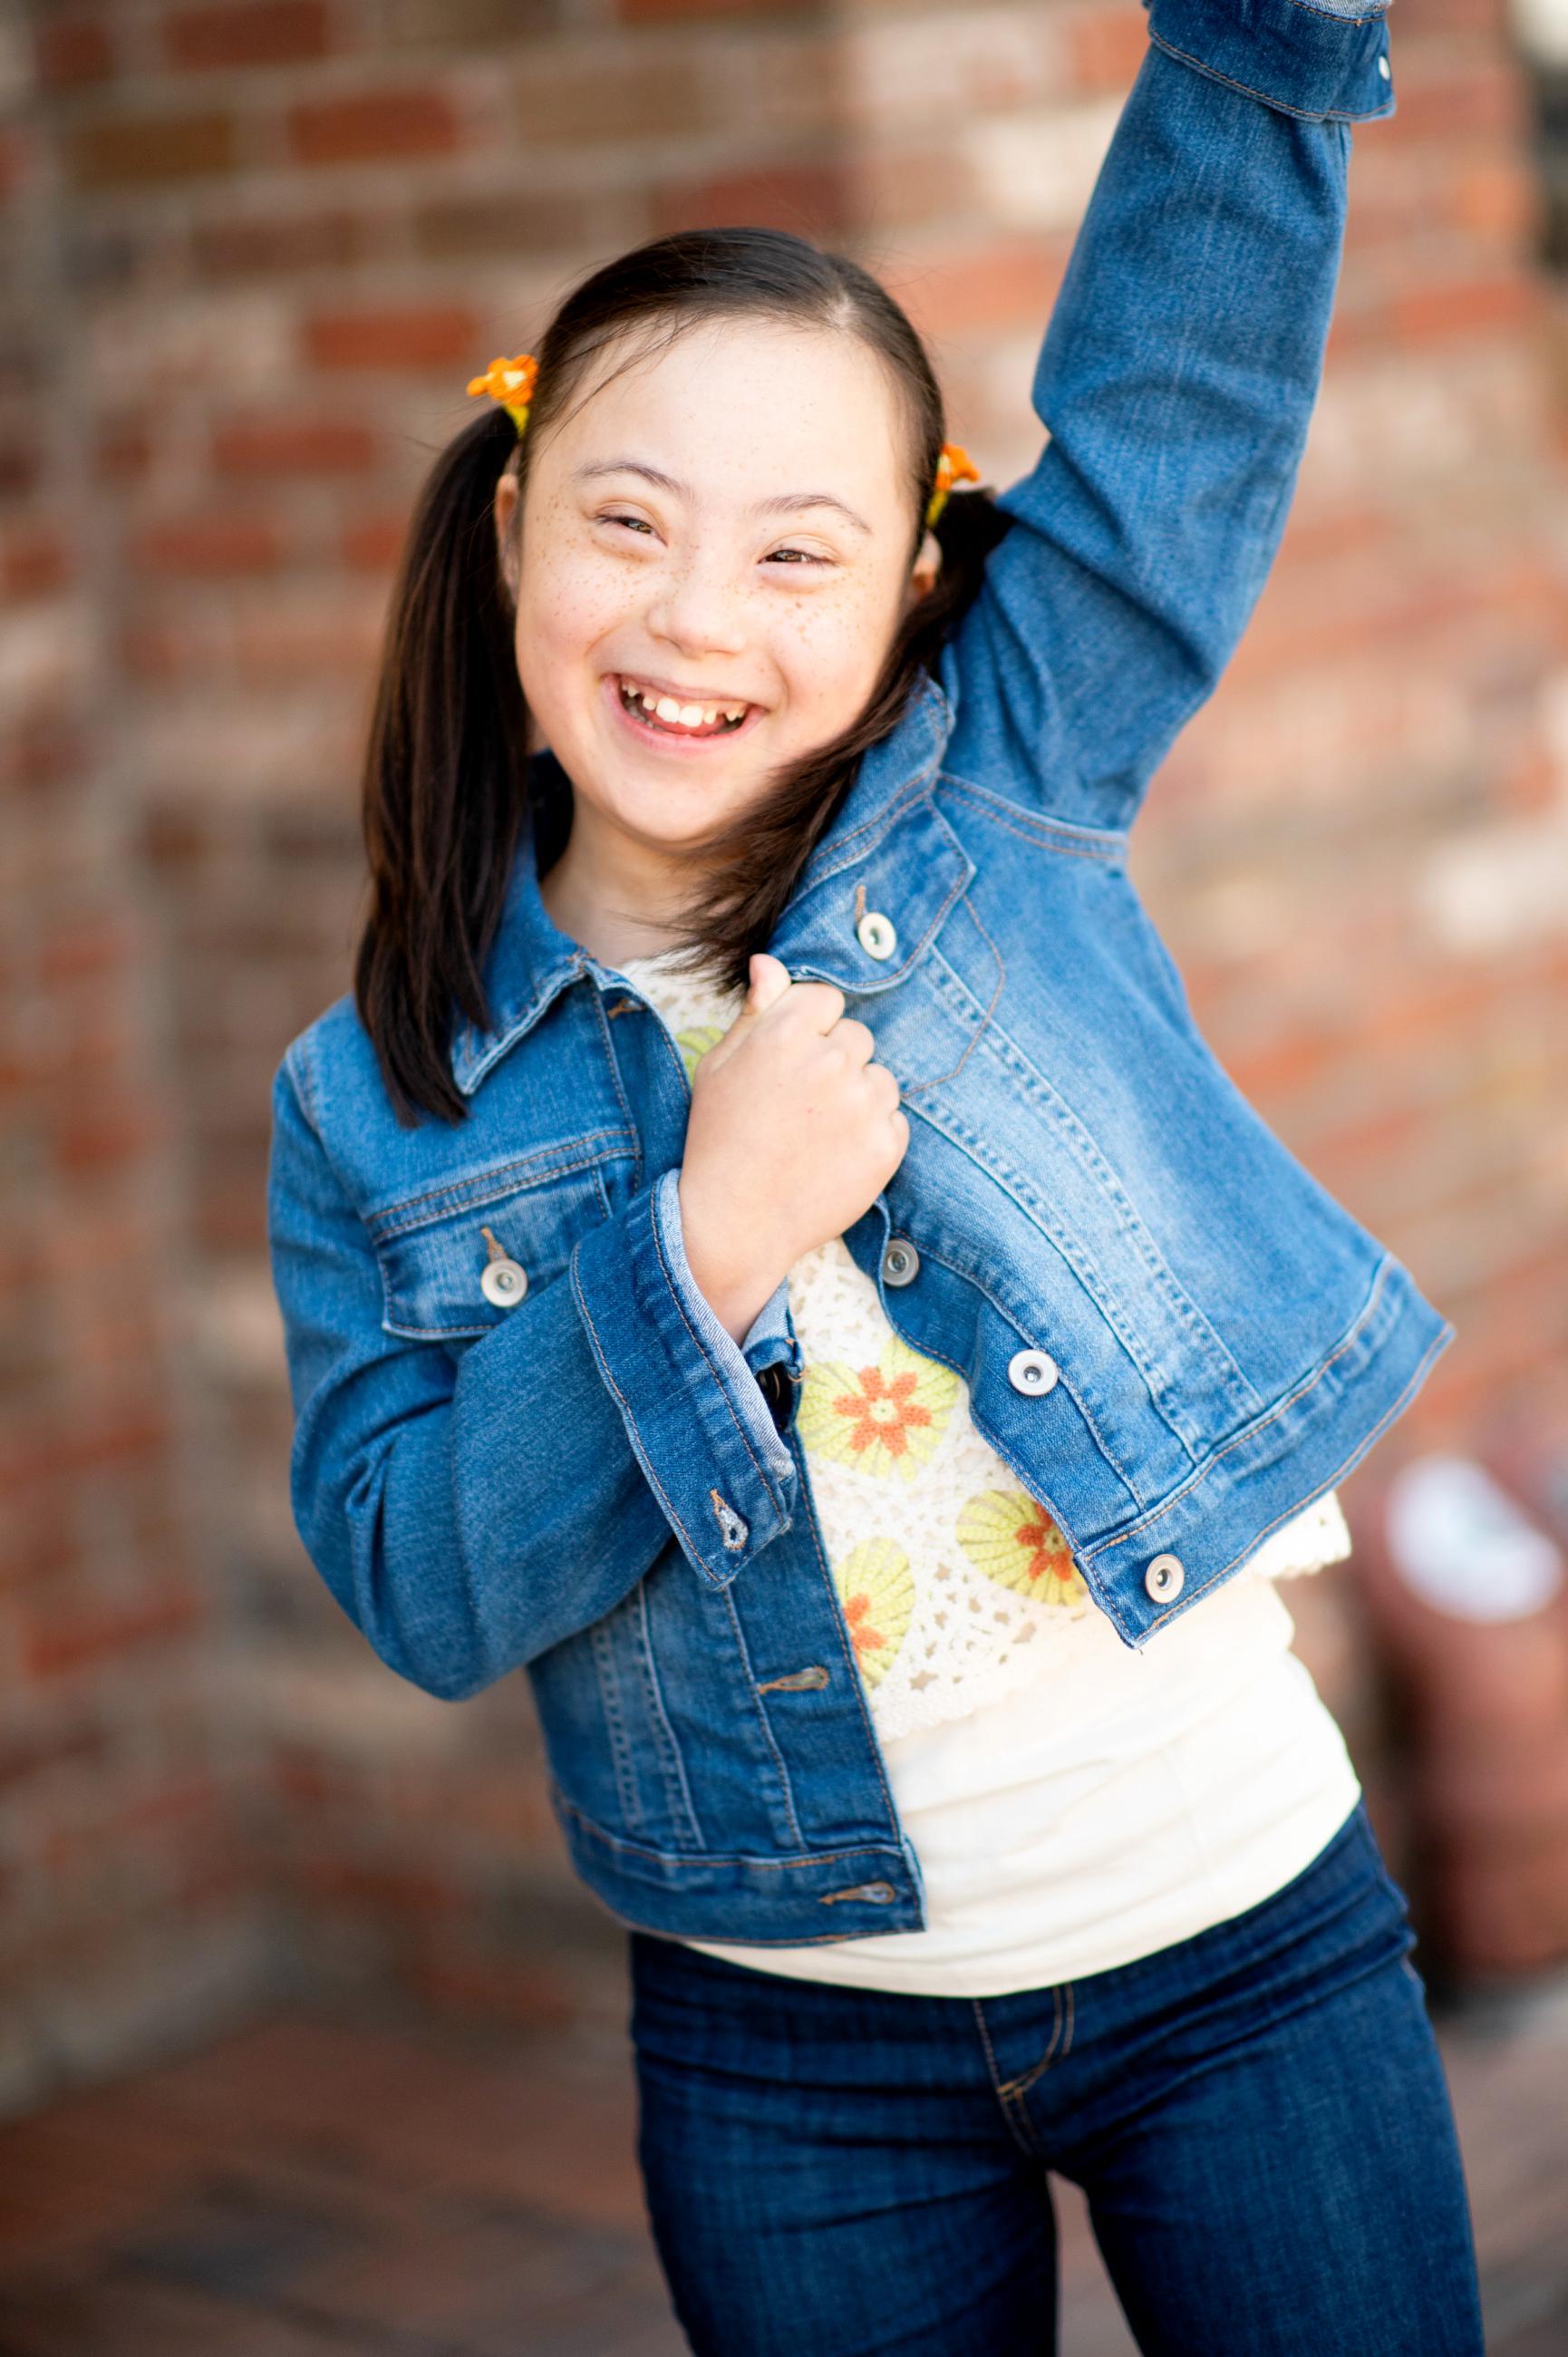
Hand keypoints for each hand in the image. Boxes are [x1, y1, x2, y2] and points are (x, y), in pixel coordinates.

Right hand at [677, 952, 908, 1341]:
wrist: (734, 1220)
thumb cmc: (719, 1137)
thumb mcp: (720, 1065)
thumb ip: (754, 1011)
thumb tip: (768, 962)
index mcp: (786, 1031)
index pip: (827, 1001)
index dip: (809, 1032)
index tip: (791, 1064)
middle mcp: (831, 1060)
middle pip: (857, 1037)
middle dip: (834, 1063)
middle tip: (799, 1106)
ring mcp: (863, 1104)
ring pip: (880, 1079)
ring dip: (857, 1098)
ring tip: (816, 1134)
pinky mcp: (886, 1145)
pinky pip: (894, 1120)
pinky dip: (872, 1136)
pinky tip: (834, 1157)